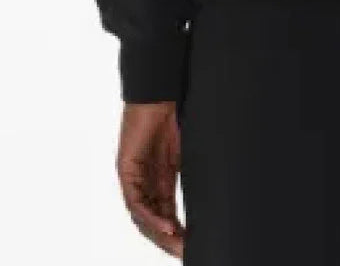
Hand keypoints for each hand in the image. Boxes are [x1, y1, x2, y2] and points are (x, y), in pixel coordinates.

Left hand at [117, 102, 184, 257]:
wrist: (159, 90)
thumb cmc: (174, 113)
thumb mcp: (186, 150)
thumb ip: (189, 171)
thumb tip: (213, 188)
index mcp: (158, 178)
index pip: (165, 213)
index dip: (177, 231)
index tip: (192, 244)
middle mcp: (144, 181)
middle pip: (152, 221)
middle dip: (169, 239)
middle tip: (186, 252)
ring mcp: (133, 176)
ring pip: (142, 217)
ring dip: (160, 234)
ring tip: (178, 245)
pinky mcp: (127, 170)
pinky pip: (136, 201)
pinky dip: (151, 216)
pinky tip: (167, 225)